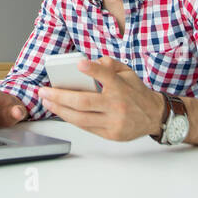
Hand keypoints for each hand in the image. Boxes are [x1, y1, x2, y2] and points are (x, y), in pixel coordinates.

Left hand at [37, 56, 166, 141]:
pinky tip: (61, 112)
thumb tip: (90, 63)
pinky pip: (86, 127)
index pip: (107, 76)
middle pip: (84, 102)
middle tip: (44, 91)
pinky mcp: (111, 134)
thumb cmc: (137, 93)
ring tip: (47, 102)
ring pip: (81, 118)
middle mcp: (117, 105)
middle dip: (59, 97)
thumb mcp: (128, 73)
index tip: (80, 64)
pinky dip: (71, 119)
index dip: (93, 69)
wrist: (154, 116)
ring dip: (60, 110)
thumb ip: (110, 65)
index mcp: (121, 87)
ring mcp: (114, 121)